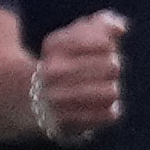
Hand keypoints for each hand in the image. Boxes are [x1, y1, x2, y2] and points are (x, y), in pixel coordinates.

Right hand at [29, 10, 128, 142]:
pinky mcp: (66, 123)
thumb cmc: (61, 65)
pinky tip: (97, 109)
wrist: (29, 101)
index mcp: (55, 47)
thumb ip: (100, 26)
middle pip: (112, 66)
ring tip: (99, 91)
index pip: (105, 43)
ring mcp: (57, 99)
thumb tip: (121, 28)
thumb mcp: (73, 39)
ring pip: (111, 92)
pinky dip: (108, 111)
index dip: (108, 46)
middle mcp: (52, 72)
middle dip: (111, 69)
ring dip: (110, 91)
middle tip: (100, 73)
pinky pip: (108, 115)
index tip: (98, 50)